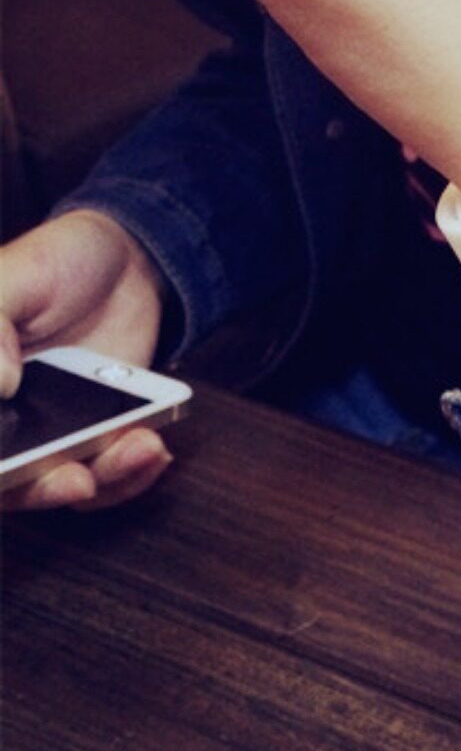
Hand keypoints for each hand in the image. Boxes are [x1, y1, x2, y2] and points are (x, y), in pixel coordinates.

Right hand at [0, 211, 169, 511]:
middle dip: (42, 488)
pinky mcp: (97, 437)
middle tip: (78, 479)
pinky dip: (131, 473)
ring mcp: (46, 435)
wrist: (126, 262)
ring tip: (141, 448)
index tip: (7, 470)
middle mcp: (0, 422)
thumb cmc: (54, 262)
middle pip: (5, 483)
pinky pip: (106, 474)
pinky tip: (154, 448)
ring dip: (102, 479)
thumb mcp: (12, 279)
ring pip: (58, 486)